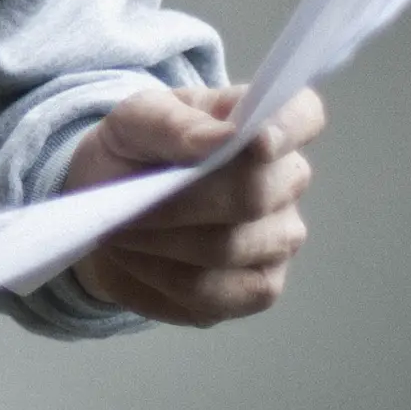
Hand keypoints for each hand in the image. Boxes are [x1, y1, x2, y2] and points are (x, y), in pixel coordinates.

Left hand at [58, 82, 324, 325]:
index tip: (255, 140)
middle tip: (127, 203)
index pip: (302, 116)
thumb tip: (223, 138)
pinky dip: (161, 278)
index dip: (288, 128)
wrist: (108, 209)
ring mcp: (279, 238)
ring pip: (229, 248)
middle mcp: (286, 182)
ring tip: (119, 229)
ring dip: (162, 242)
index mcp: (265, 124)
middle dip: (181, 201)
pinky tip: (134, 260)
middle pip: (255, 196)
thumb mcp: (133, 121)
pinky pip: (214, 294)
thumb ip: (174, 123)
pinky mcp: (257, 289)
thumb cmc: (133, 152)